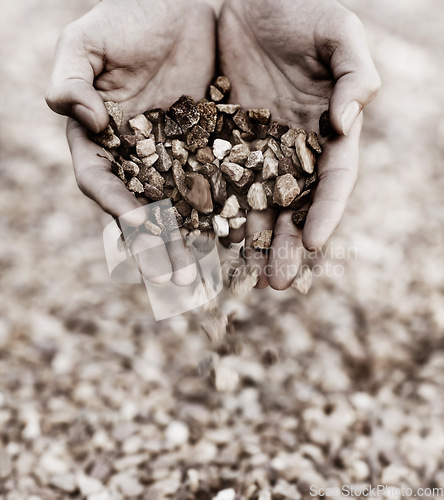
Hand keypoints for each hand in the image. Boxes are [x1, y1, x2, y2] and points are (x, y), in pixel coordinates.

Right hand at [46, 0, 215, 284]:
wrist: (183, 6)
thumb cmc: (129, 18)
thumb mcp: (90, 41)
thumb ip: (72, 77)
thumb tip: (80, 118)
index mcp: (102, 142)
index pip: (102, 182)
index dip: (116, 205)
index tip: (136, 225)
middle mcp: (138, 161)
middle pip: (143, 210)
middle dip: (158, 246)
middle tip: (177, 280)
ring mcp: (176, 161)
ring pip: (183, 210)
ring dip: (194, 244)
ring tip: (209, 276)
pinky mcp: (213, 152)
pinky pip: (221, 188)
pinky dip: (228, 214)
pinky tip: (241, 238)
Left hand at [218, 0, 380, 289]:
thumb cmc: (300, 10)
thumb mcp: (338, 34)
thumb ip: (355, 74)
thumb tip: (344, 123)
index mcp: (323, 131)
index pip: (332, 179)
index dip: (326, 211)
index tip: (314, 244)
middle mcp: (289, 149)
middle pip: (291, 204)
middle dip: (283, 244)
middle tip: (275, 283)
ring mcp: (252, 149)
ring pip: (250, 202)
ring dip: (246, 241)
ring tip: (239, 279)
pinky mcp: (216, 141)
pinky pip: (211, 179)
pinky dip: (208, 210)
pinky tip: (200, 238)